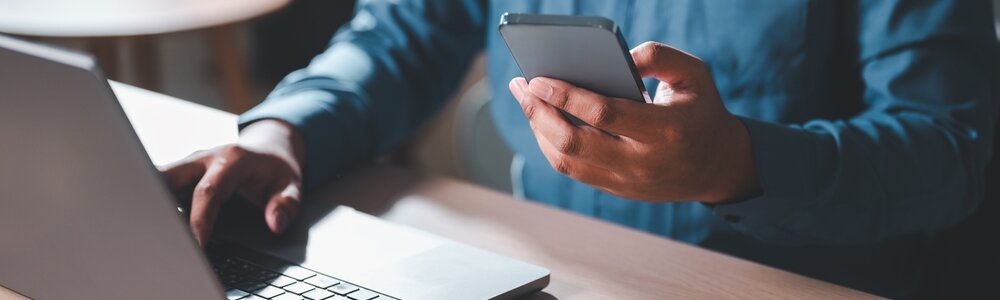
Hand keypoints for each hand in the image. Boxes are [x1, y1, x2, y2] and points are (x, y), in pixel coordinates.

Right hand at [160, 119, 305, 245]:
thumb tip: (275, 223)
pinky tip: (151, 219)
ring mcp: (190, 163)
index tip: (194, 244)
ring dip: (150, 199)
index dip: (198, 220)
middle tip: (151, 230)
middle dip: (155, 200)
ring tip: (146, 227)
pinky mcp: (183, 171)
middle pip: (169, 177)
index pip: (207, 191)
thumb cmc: (277, 168)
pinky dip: (154, 199)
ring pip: (159, 178)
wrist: (270, 146)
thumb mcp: (292, 184)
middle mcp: (205, 157)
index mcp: (232, 159)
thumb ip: (286, 203)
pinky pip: (162, 184)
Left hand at [508, 41, 759, 203]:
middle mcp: (643, 163)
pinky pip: (572, 170)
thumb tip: (616, 56)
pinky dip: (551, 145)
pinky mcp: (616, 190)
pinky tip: (542, 120)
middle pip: (575, 142)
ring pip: (566, 161)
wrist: (718, 166)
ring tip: (527, 100)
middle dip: (540, 112)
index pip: (604, 115)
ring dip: (539, 129)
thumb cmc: (701, 111)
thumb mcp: (694, 74)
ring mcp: (627, 182)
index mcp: (665, 131)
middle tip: (522, 86)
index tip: (537, 78)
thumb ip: (658, 56)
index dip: (565, 96)